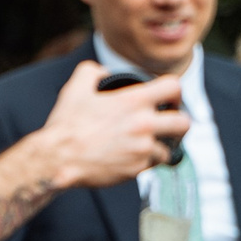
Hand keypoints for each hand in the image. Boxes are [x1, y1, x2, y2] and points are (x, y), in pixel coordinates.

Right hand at [39, 62, 186, 191]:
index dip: (174, 92)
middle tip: (170, 124)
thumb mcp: (74, 88)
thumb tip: (102, 72)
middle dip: (179, 122)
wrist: (56, 158)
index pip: (173, 87)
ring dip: (158, 146)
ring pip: (168, 148)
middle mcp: (143, 124)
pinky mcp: (136, 169)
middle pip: (184, 122)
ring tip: (145, 146)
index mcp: (132, 102)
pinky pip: (150, 165)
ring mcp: (141, 148)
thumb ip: (91, 71)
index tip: (169, 98)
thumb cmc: (66, 125)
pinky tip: (129, 158)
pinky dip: (143, 162)